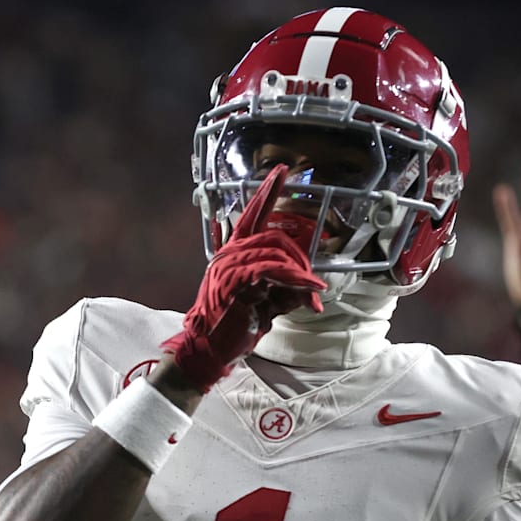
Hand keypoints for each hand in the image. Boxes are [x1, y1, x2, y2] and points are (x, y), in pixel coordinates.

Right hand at [160, 164, 326, 391]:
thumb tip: (312, 288)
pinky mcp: (238, 280)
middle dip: (301, 259)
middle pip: (276, 237)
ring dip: (301, 275)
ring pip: (278, 253)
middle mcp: (230, 253)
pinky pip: (275, 270)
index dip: (267, 192)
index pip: (252, 215)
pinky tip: (311, 290)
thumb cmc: (233, 325)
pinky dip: (297, 279)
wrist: (209, 348)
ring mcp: (231, 265)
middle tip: (312, 285)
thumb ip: (287, 288)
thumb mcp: (267, 302)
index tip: (281, 172)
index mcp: (233, 253)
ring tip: (312, 296)